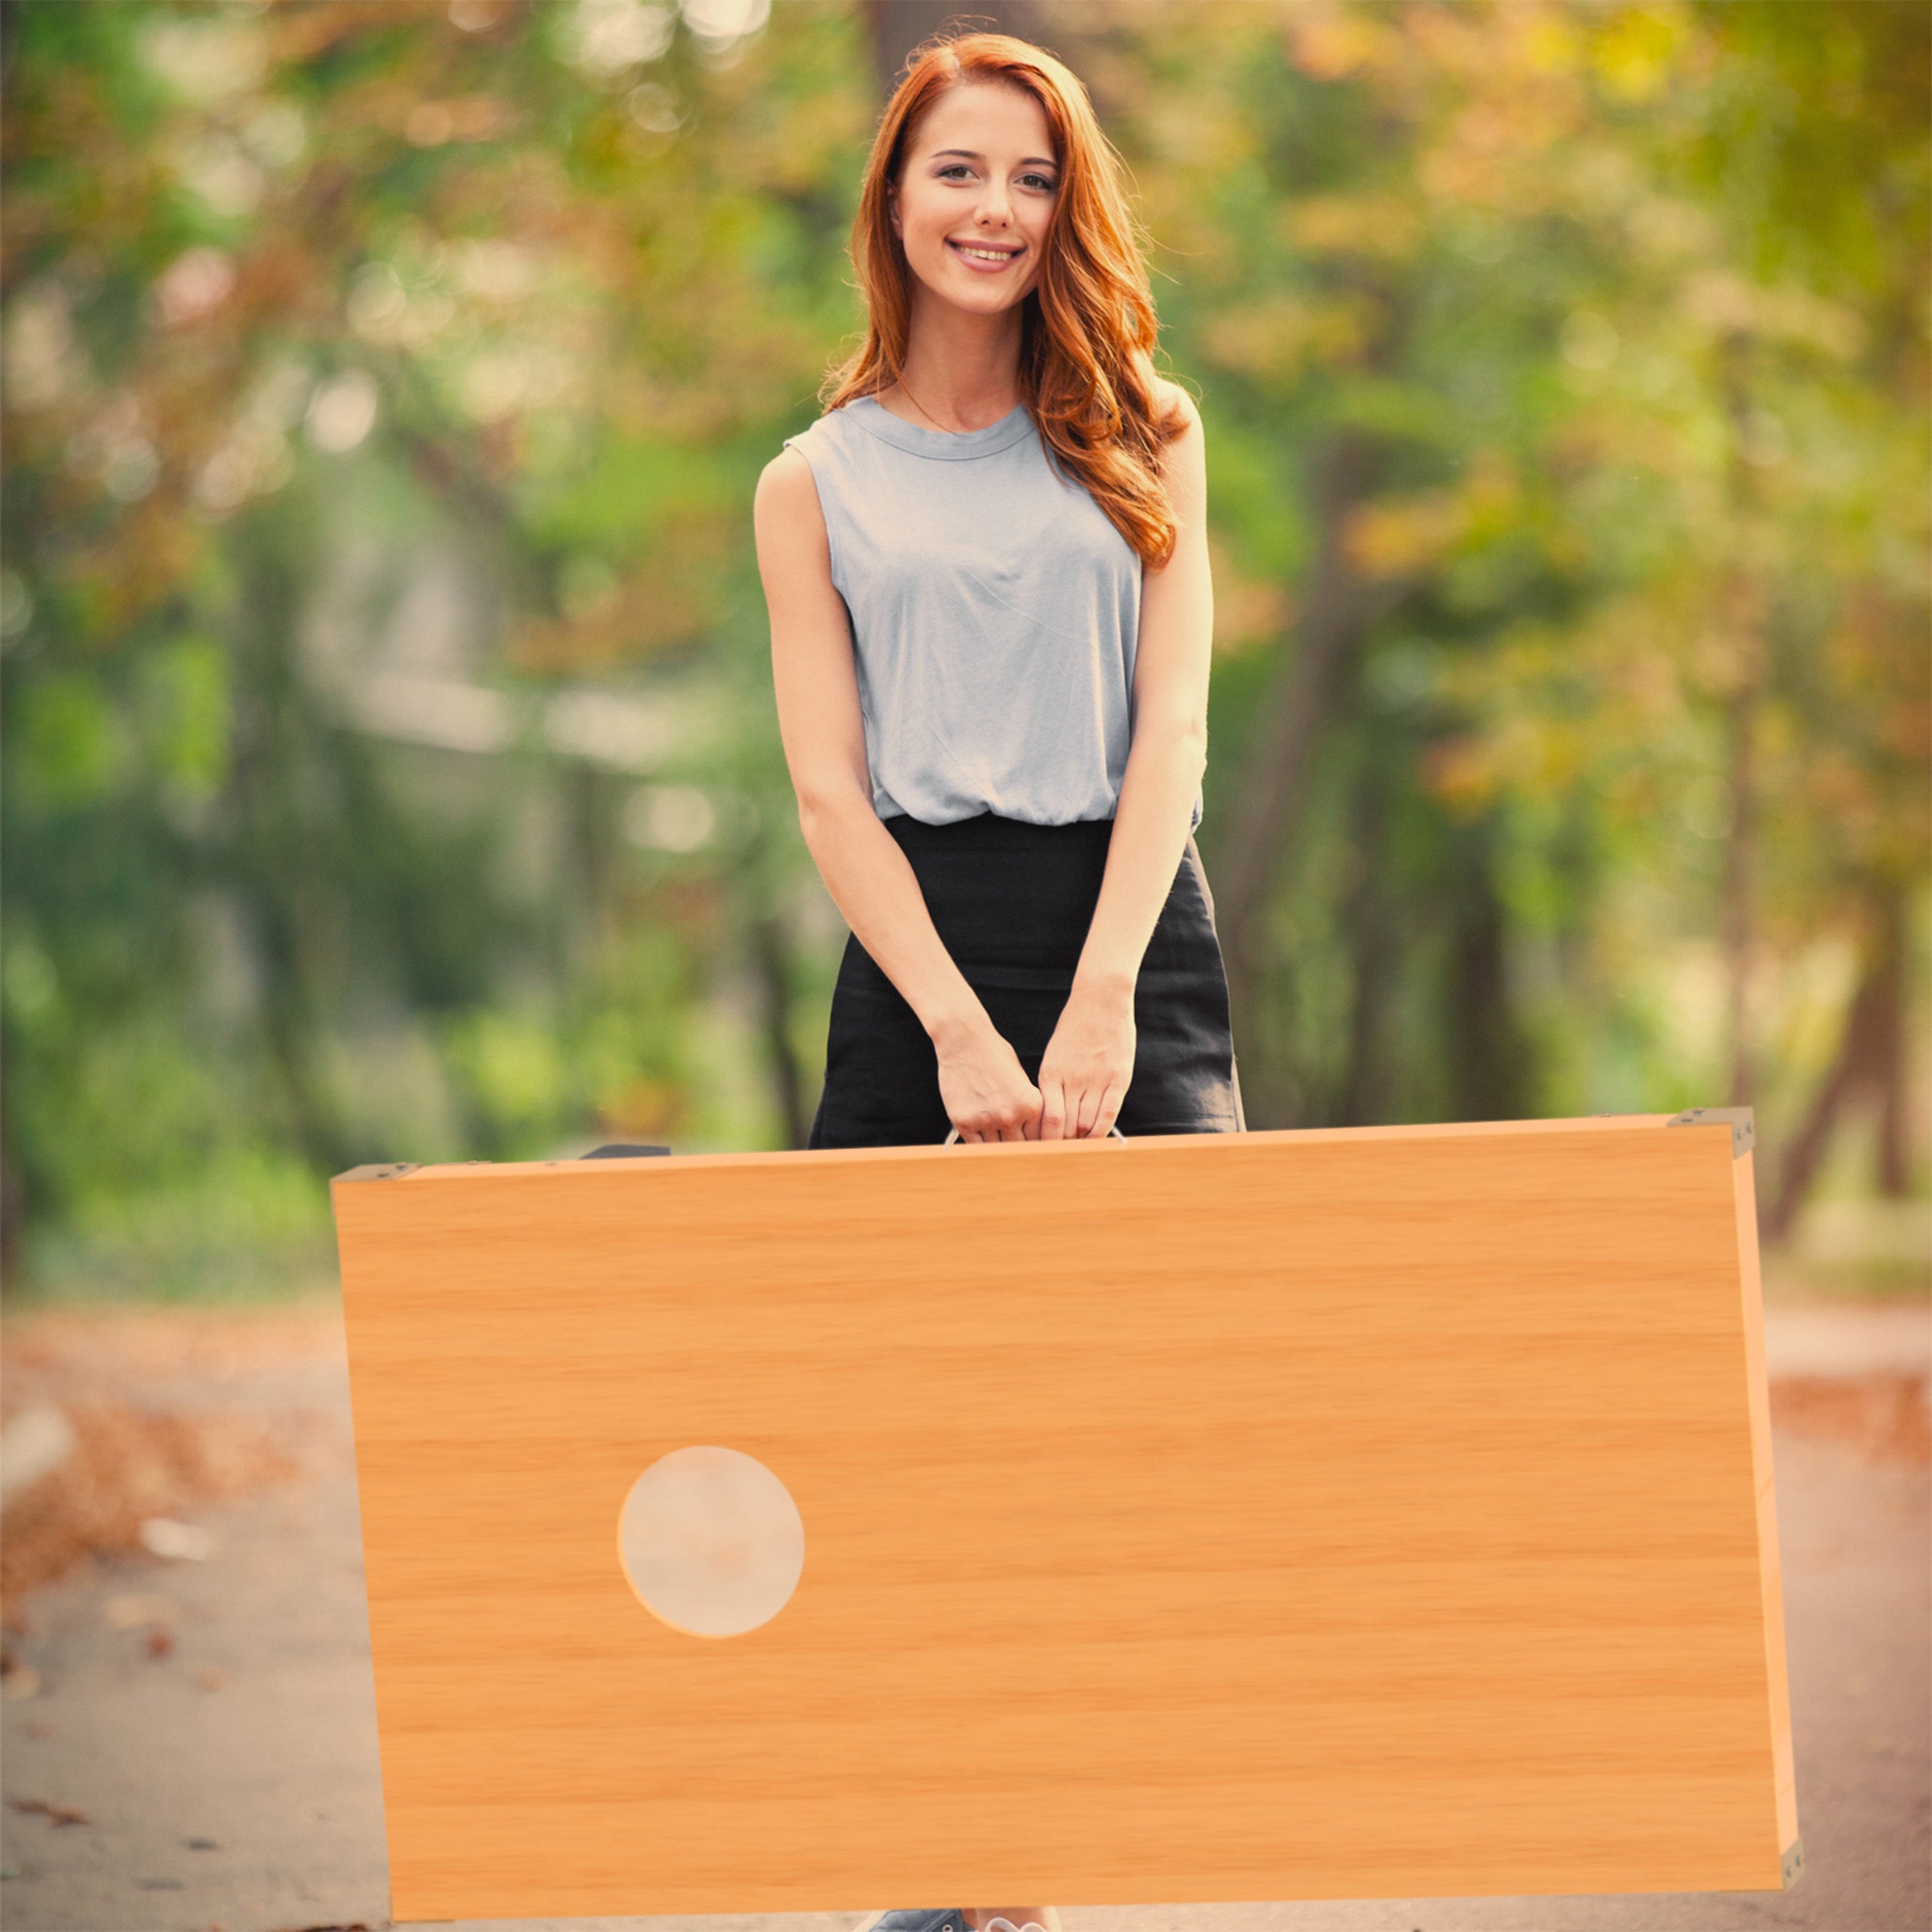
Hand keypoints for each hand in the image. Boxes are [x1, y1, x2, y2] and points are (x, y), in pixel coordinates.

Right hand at [934, 1014, 1041, 1141]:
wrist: (964, 1040)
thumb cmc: (994, 1054)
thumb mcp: (1022, 1078)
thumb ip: (1028, 1105)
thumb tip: (1032, 1132)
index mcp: (1032, 1104)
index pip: (1038, 1138)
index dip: (1034, 1143)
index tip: (1030, 1146)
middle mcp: (1011, 1115)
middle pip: (1019, 1147)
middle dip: (1018, 1148)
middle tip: (1014, 1149)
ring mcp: (986, 1120)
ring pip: (997, 1150)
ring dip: (997, 1147)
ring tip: (996, 1142)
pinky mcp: (964, 1122)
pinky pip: (975, 1146)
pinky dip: (979, 1145)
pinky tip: (980, 1138)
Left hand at [1036, 981, 1134, 1138]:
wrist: (1100, 1000)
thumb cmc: (1074, 1028)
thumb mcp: (1055, 1055)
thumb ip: (1053, 1085)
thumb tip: (1051, 1118)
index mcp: (1051, 1074)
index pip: (1048, 1120)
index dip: (1047, 1141)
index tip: (1045, 1150)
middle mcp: (1073, 1080)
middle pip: (1067, 1126)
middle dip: (1063, 1143)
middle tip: (1061, 1154)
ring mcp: (1097, 1080)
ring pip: (1087, 1124)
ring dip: (1082, 1139)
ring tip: (1078, 1146)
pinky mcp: (1118, 1078)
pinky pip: (1109, 1114)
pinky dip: (1101, 1132)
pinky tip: (1096, 1139)